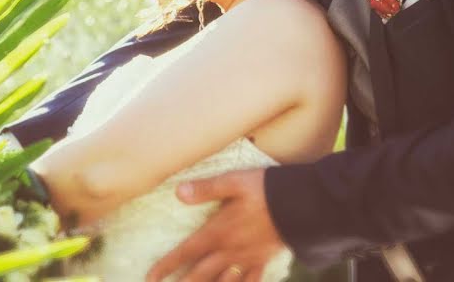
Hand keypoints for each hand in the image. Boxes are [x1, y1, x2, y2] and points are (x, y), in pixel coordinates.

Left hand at [146, 168, 286, 281]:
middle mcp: (230, 250)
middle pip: (201, 275)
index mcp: (219, 232)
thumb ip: (206, 189)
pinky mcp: (263, 260)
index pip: (186, 252)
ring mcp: (247, 259)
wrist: (302, 205)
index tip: (150, 278)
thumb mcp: (234, 182)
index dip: (167, 265)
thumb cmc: (266, 189)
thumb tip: (179, 192)